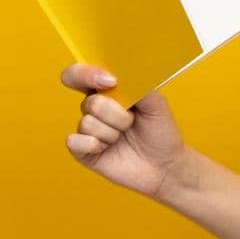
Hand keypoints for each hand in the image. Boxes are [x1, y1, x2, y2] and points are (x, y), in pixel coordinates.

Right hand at [59, 63, 190, 201]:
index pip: (80, 74)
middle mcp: (94, 108)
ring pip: (88, 123)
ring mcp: (88, 130)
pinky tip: (106, 148)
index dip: (87, 74)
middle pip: (90, 102)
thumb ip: (138, 84)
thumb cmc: (160, 130)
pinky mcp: (84, 152)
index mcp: (106, 90)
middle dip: (117, 114)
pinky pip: (74, 142)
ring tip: (124, 136)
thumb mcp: (156, 102)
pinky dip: (92, 144)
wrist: (165, 165)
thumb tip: (120, 73)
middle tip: (131, 121)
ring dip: (112, 132)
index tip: (111, 81)